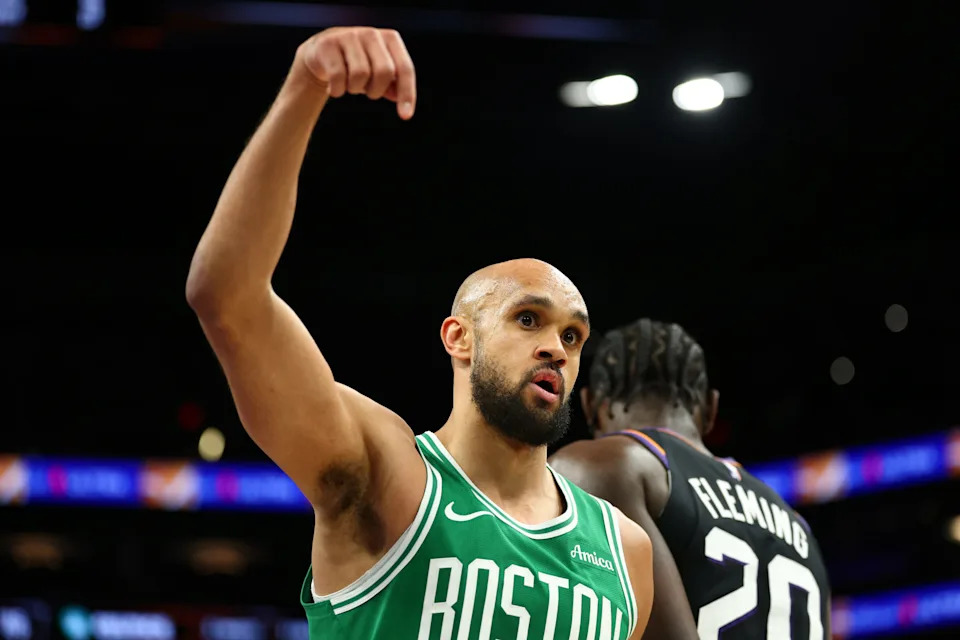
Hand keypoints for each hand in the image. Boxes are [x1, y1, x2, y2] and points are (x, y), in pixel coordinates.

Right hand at [295, 27, 416, 119]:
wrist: (322, 53)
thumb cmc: (357, 65)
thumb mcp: (378, 75)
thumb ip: (393, 87)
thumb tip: (402, 102)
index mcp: (391, 39)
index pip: (405, 69)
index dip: (407, 94)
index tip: (405, 116)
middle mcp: (372, 33)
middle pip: (384, 72)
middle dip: (377, 91)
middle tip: (368, 92)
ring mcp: (349, 36)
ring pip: (360, 74)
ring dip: (355, 89)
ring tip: (350, 85)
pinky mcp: (328, 44)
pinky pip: (338, 76)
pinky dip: (337, 90)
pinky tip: (335, 87)